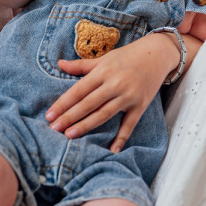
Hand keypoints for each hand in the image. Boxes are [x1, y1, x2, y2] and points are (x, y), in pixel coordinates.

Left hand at [45, 33, 179, 152]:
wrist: (156, 55)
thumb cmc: (126, 56)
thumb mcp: (103, 58)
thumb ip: (81, 65)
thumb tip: (59, 64)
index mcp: (103, 71)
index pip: (78, 90)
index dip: (63, 103)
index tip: (49, 115)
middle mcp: (114, 84)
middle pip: (88, 104)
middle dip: (69, 117)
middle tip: (53, 129)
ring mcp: (128, 96)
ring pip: (104, 114)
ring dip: (86, 125)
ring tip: (70, 135)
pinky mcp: (140, 105)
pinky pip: (129, 124)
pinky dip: (121, 138)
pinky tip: (111, 150)